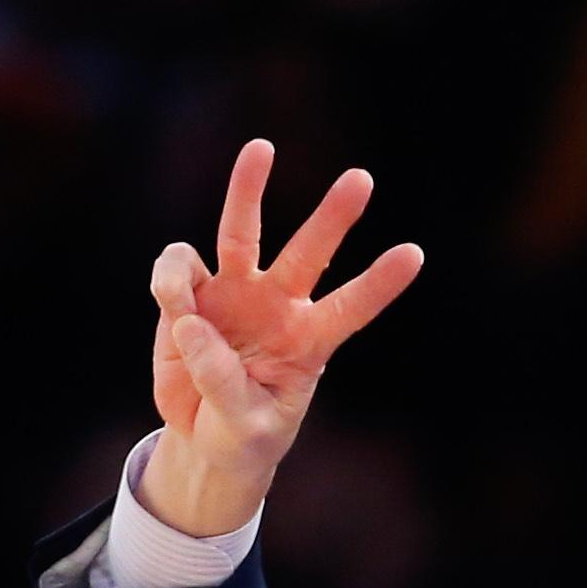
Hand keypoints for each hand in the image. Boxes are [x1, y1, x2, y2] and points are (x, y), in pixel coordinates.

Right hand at [142, 139, 425, 536]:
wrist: (201, 437)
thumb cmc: (241, 434)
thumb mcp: (243, 428)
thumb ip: (223, 382)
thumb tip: (192, 324)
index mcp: (307, 343)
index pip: (349, 309)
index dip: (379, 284)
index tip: (414, 254)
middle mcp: (275, 306)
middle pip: (309, 253)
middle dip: (334, 216)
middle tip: (363, 178)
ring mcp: (232, 293)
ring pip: (240, 233)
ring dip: (250, 187)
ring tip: (263, 150)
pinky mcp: (190, 293)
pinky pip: (180, 268)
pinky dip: (172, 280)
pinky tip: (172, 307)